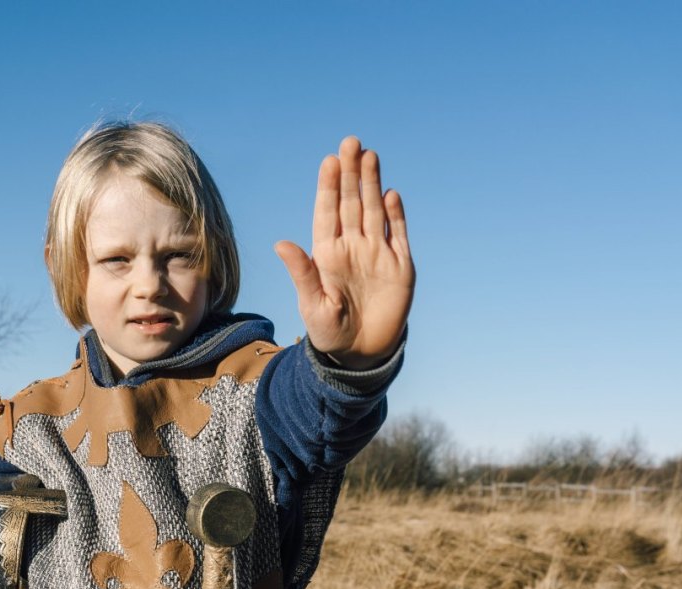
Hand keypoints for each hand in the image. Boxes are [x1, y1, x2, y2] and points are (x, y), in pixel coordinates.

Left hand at [275, 136, 413, 368]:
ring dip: (372, 184)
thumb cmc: (329, 332)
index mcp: (327, 255)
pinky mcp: (400, 265)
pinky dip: (396, 215)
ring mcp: (377, 253)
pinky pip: (398, 234)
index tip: (328, 162)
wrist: (361, 353)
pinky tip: (390, 193)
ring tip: (369, 155)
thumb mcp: (313, 304)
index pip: (327, 213)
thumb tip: (281, 243)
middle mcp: (352, 248)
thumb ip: (302, 273)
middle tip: (350, 142)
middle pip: (351, 204)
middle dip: (350, 174)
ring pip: (374, 211)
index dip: (328, 187)